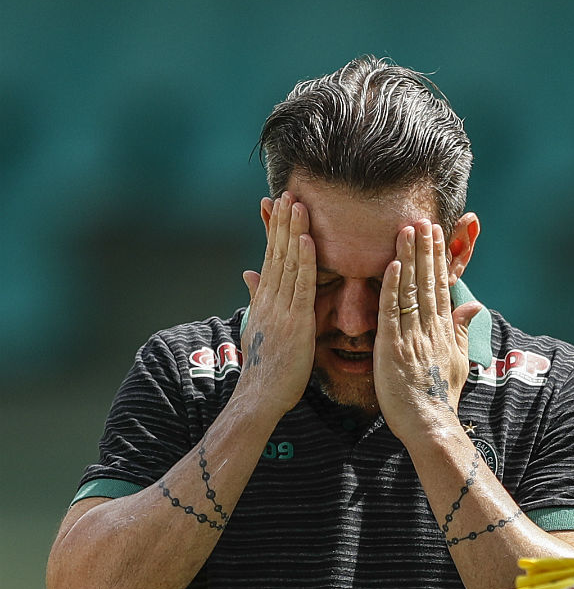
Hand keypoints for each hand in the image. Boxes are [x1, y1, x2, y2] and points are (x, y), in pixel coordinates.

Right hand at [234, 192, 316, 420]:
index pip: (272, 256)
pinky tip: (309, 240)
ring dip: (294, 232)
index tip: (279, 204)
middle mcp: (271, 299)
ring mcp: (282, 309)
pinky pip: (303, 286)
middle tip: (287, 192)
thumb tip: (249, 273)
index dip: (276, 229)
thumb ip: (257, 297)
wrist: (260, 396)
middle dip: (283, 222)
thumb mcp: (258, 326)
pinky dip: (306, 261)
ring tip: (296, 204)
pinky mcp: (297, 322)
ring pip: (290, 263)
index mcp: (266, 299)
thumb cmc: (266, 366)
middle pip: (278, 253)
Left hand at [374, 219, 482, 441]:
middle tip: (423, 219)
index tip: (437, 234)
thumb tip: (474, 304)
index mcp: (444, 330)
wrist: (430, 424)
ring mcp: (412, 336)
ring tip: (407, 230)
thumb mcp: (459, 360)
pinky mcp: (392, 346)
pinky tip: (392, 265)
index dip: (439, 258)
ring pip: (410, 290)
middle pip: (428, 281)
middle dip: (426, 249)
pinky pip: (392, 311)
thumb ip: (462, 329)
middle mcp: (431, 328)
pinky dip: (392, 287)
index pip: (441, 286)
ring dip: (409, 258)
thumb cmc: (441, 396)